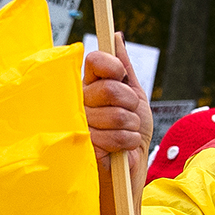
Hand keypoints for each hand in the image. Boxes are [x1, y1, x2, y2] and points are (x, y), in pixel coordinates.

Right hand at [84, 36, 149, 214]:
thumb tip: (116, 37)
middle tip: (130, 118)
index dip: (111, 65)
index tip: (122, 75)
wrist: (128, 178)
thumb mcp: (135, 101)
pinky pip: (111, 135)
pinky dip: (126, 143)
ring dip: (130, 128)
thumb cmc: (130, 141)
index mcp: (91, 88)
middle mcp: (80, 102)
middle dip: (130, 104)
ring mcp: (78, 124)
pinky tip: (122, 152)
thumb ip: (125, 70)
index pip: (94, 62)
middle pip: (109, 87)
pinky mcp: (80, 146)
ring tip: (126, 138)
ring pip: (115, 113)